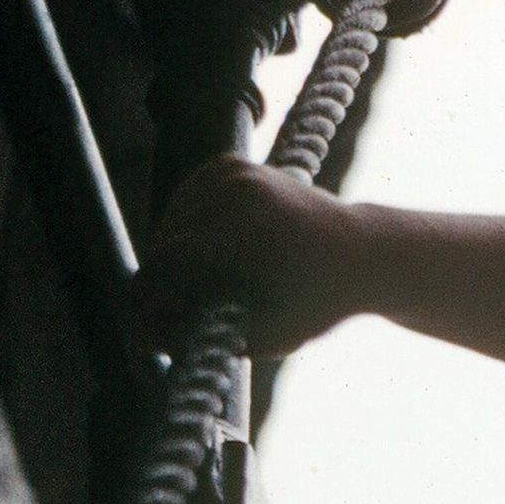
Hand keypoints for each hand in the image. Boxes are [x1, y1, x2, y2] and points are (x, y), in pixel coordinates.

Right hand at [131, 154, 360, 359]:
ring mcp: (231, 171)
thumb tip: (148, 339)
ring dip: (170, 255)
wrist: (363, 250)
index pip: (167, 261)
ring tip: (187, 293)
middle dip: (158, 281)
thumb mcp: (267, 332)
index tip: (141, 328)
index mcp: (243, 228)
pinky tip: (206, 258)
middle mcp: (235, 190)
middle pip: (166, 240)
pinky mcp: (230, 164)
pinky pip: (186, 202)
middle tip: (160, 318)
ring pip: (172, 220)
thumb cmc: (320, 299)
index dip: (147, 298)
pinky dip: (187, 229)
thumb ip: (205, 335)